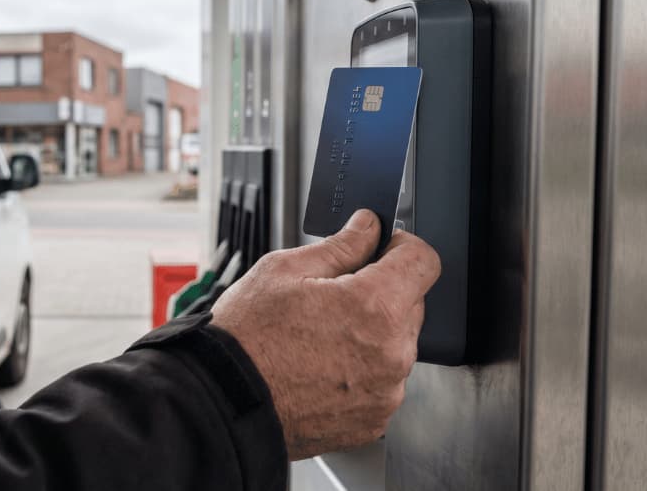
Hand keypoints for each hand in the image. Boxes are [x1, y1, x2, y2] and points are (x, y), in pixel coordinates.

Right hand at [211, 209, 439, 459]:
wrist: (223, 401)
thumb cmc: (245, 339)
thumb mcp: (284, 270)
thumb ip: (341, 245)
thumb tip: (368, 227)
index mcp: (374, 307)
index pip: (423, 261)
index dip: (401, 246)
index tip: (381, 249)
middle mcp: (391, 353)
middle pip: (411, 303)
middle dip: (380, 291)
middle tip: (331, 296)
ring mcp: (385, 392)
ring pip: (396, 345)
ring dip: (371, 333)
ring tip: (319, 337)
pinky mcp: (373, 420)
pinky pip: (381, 382)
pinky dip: (360, 371)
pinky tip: (321, 366)